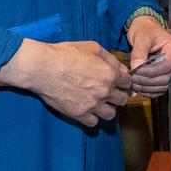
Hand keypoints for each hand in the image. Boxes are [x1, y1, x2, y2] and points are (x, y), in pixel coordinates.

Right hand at [0, 38, 129, 126]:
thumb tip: (122, 69)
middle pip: (122, 100)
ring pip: (111, 114)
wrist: (43, 68)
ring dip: (107, 108)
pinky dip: (92, 117)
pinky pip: (94, 122)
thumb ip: (111, 59)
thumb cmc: (66, 54)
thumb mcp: (92, 48)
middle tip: (110, 92)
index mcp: (110, 75)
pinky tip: (88, 109)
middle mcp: (104, 92)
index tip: (119, 81)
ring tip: (100, 102)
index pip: (128, 83)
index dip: (124, 81)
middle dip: (118, 95)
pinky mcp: (79, 114)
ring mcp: (92, 105)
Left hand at [125, 16, 170, 97]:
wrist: (144, 29)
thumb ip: (139, 52)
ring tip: (134, 83)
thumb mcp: (141, 37)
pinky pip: (160, 88)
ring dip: (148, 87)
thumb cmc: (145, 29)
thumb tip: (137, 67)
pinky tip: (140, 87)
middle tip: (132, 79)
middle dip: (147, 81)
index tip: (137, 71)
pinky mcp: (163, 74)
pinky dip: (150, 91)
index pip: (166, 65)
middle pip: (165, 78)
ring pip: (163, 85)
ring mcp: (170, 67)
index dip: (151, 72)